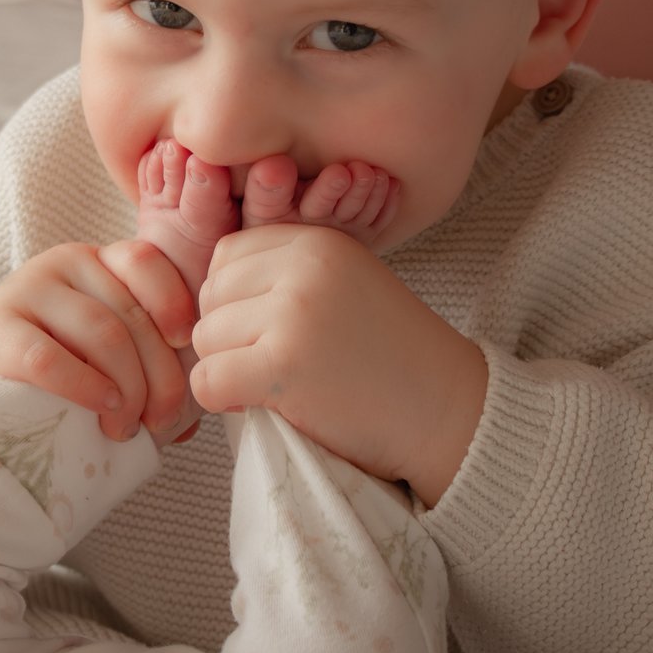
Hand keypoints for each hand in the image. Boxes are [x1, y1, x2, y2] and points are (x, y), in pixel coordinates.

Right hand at [0, 240, 197, 441]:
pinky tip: (99, 411)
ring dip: (128, 390)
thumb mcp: (98, 351)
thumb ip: (145, 362)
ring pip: (102, 333)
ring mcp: (27, 291)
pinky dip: (85, 388)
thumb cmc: (47, 372)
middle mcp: (64, 265)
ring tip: (125, 429)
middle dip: (159, 377)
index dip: (177, 305)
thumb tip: (194, 412)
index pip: (148, 261)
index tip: (189, 350)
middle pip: (132, 314)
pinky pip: (50, 358)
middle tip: (159, 422)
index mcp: (97, 262)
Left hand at [189, 224, 487, 504]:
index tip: (266, 331)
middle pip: (209, 296)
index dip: (233, 300)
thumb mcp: (343, 286)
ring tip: (275, 383)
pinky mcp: (283, 365)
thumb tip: (205, 288)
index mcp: (317, 242)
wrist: (448, 410)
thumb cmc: (391, 356)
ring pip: (204, 339)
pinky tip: (259, 405)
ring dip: (227, 369)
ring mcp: (293, 314)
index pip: (226, 256)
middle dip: (227, 337)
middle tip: (269, 364)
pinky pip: (208, 381)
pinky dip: (222, 401)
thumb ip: (287, 274)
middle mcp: (303, 267)